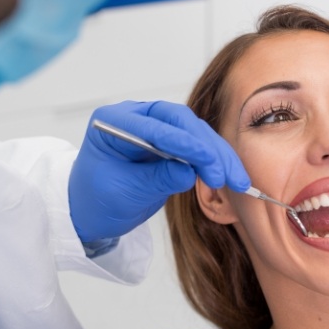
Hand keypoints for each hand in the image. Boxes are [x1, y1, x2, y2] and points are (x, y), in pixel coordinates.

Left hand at [68, 100, 249, 241]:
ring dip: (218, 155)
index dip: (183, 142)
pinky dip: (215, 161)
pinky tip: (230, 176)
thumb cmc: (96, 200)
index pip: (154, 126)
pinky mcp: (171, 143)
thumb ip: (155, 180)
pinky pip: (198, 146)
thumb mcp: (123, 193)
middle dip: (206, 148)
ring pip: (195, 133)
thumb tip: (188, 173)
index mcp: (113, 121)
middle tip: (223, 174)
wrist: (92, 211)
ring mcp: (156, 127)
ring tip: (236, 180)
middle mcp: (137, 117)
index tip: (206, 159)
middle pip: (181, 122)